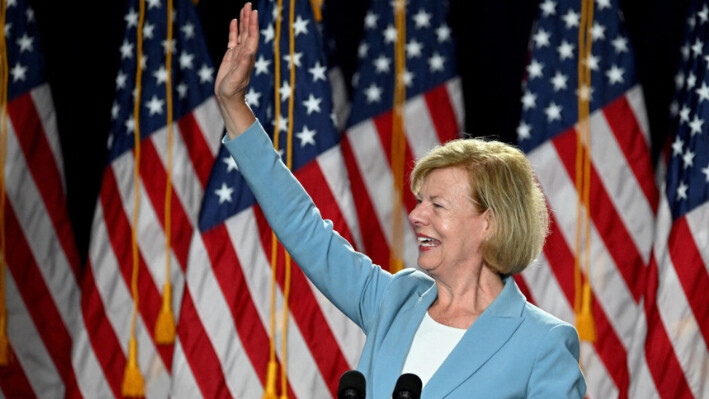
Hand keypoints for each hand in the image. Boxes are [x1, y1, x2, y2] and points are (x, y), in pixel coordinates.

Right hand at [215, 2, 258, 137]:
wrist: (228, 98)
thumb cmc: (233, 90)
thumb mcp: (238, 78)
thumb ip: (243, 65)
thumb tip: (248, 51)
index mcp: (248, 57)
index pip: (252, 37)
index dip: (253, 25)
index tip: (253, 12)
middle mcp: (245, 53)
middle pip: (248, 32)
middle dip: (249, 18)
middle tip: (248, 5)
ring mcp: (238, 54)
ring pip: (242, 34)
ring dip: (243, 21)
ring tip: (244, 8)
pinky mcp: (231, 56)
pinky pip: (233, 40)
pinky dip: (234, 30)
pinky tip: (234, 21)